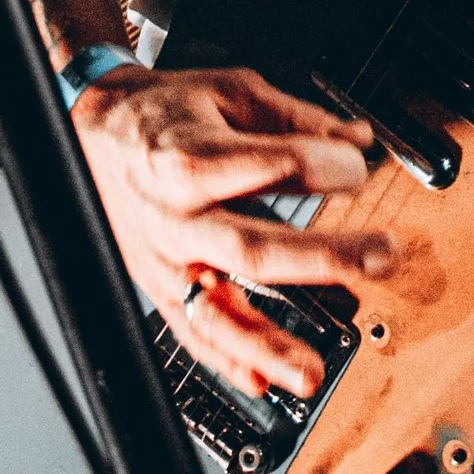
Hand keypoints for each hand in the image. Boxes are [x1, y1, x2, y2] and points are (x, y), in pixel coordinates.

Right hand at [68, 62, 390, 401]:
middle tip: (380, 258)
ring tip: (312, 371)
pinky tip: (260, 381)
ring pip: (216, 311)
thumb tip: (356, 138)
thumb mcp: (228, 92)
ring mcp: (165, 260)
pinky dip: (224, 362)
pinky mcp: (158, 288)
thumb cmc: (163, 113)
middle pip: (251, 248)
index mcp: (190, 157)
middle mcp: (175, 217)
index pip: (272, 166)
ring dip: (267, 345)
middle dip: (322, 258)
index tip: (361, 167)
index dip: (327, 165)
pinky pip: (190, 334)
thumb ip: (295, 118)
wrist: (93, 135)